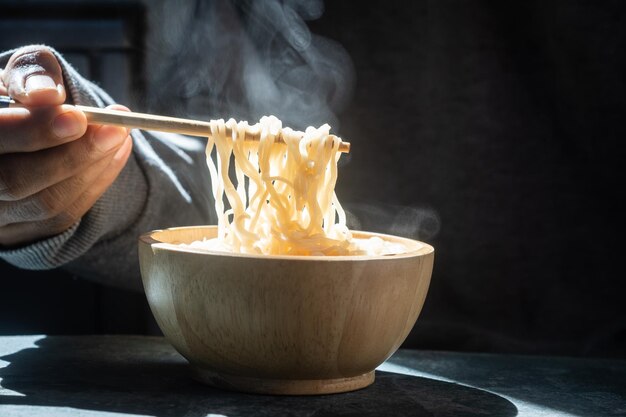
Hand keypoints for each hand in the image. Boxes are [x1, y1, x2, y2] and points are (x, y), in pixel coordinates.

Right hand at [0, 46, 132, 246]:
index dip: (34, 131)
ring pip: (46, 203)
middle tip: (115, 131)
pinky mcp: (23, 232)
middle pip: (16, 181)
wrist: (26, 131)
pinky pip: (64, 217)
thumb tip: (46, 93)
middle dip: (73, 155)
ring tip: (120, 136)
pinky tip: (116, 155)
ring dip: (92, 168)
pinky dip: (96, 184)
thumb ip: (31, 75)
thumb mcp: (24, 75)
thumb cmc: (22, 97)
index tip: (78, 117)